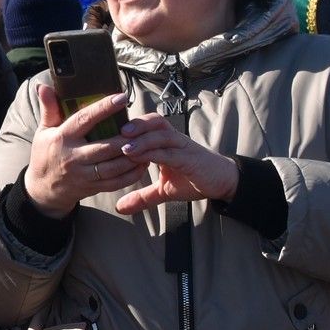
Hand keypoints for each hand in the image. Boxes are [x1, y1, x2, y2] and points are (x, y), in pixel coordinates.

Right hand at [24, 86, 145, 217]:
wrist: (42, 189)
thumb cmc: (45, 154)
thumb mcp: (43, 131)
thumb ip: (49, 108)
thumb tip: (44, 86)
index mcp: (62, 138)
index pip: (84, 120)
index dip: (103, 108)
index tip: (122, 97)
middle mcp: (73, 157)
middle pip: (105, 147)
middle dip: (127, 138)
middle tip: (143, 127)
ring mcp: (83, 175)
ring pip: (114, 167)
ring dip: (133, 157)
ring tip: (147, 144)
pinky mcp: (91, 188)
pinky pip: (116, 182)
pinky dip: (132, 174)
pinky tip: (142, 163)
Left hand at [112, 114, 238, 214]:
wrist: (222, 183)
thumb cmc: (193, 180)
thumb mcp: (163, 191)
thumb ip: (142, 196)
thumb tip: (120, 207)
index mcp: (165, 143)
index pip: (146, 127)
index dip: (128, 127)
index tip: (107, 133)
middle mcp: (173, 140)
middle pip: (154, 122)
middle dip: (135, 125)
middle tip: (114, 133)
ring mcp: (183, 147)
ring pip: (162, 134)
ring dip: (143, 139)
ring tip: (124, 147)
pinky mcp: (190, 159)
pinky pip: (171, 152)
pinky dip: (156, 153)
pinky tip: (143, 158)